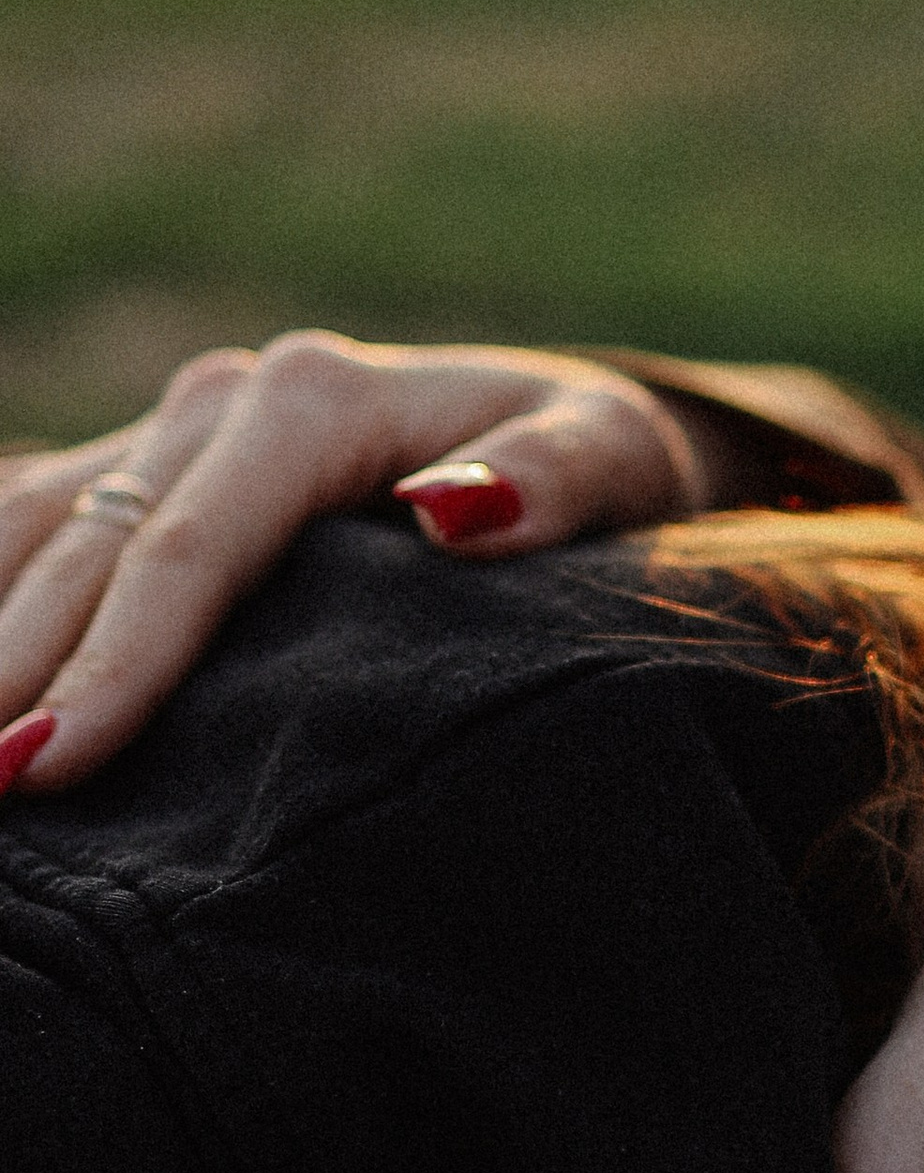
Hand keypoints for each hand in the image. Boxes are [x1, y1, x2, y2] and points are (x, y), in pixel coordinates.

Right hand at [0, 334, 710, 792]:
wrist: (560, 430)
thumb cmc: (596, 463)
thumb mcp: (613, 459)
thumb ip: (555, 477)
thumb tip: (458, 508)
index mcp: (313, 402)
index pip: (185, 551)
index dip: (109, 664)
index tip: (47, 770)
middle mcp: (217, 402)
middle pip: (82, 552)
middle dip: (5, 676)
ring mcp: (162, 437)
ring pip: (25, 535)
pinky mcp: (133, 475)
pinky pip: (25, 531)